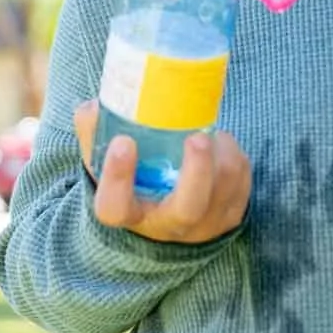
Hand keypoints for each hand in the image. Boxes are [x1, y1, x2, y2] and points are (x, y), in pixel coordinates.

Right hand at [72, 99, 251, 244]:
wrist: (167, 214)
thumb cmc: (133, 180)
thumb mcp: (105, 163)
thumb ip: (94, 134)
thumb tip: (92, 107)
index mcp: (129, 214)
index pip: (115, 208)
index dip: (118, 178)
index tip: (122, 143)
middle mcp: (168, 226)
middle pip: (188, 208)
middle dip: (196, 171)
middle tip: (196, 137)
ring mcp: (206, 223)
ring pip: (224, 186)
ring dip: (219, 150)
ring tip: (204, 129)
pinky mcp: (232, 213)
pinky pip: (241, 178)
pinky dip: (231, 151)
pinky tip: (217, 142)